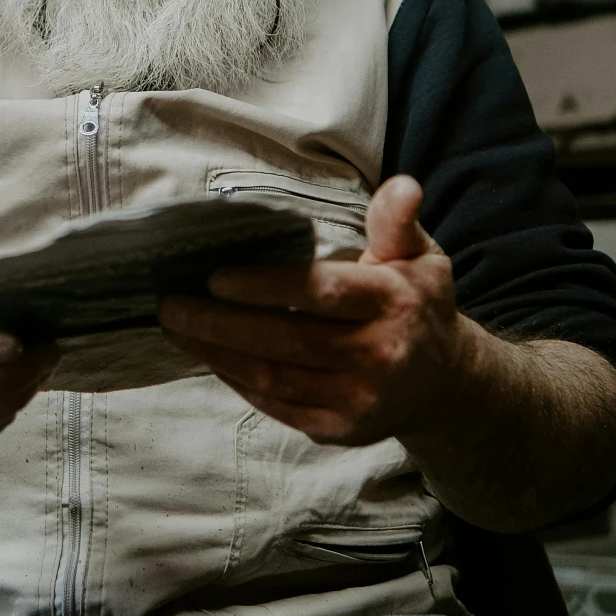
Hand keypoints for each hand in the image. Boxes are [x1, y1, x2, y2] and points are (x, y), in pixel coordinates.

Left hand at [158, 175, 471, 446]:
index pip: (321, 293)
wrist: (445, 384)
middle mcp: (380, 356)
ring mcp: (359, 400)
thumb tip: (401, 186)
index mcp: (394, 303)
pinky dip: (237, 382)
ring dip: (216, 353)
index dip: (265, 287)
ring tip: (177, 328)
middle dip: (219, 324)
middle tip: (170, 304)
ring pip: (273, 378)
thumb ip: (396, 223)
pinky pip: (277, 406)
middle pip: (285, 340)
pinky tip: (210, 357)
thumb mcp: (419, 256)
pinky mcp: (340, 430)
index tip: (214, 276)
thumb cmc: (417, 305)